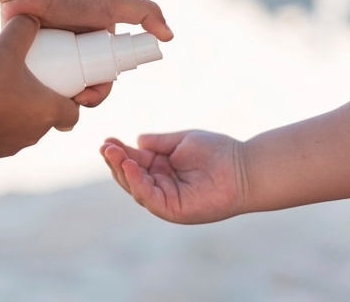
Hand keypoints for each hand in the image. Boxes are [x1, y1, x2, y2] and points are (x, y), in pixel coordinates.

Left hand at [0, 0, 172, 106]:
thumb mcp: (114, 3)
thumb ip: (146, 12)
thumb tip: (169, 37)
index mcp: (98, 47)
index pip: (103, 80)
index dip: (98, 94)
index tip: (86, 97)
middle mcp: (76, 54)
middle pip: (80, 89)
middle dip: (76, 103)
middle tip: (66, 101)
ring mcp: (52, 57)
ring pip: (56, 91)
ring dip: (55, 104)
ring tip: (48, 102)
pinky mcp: (29, 59)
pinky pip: (33, 84)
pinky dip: (33, 94)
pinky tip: (31, 100)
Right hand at [0, 15, 79, 159]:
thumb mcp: (5, 48)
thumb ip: (22, 28)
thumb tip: (30, 17)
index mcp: (48, 112)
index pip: (73, 112)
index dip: (69, 99)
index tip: (57, 85)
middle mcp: (35, 134)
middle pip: (47, 119)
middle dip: (39, 102)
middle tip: (23, 81)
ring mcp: (12, 146)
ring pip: (22, 129)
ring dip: (17, 115)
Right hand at [100, 131, 247, 223]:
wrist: (244, 167)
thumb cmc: (218, 152)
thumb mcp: (182, 141)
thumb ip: (158, 143)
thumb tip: (136, 140)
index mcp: (162, 168)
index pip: (134, 161)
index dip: (119, 152)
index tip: (107, 140)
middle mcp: (161, 185)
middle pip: (130, 176)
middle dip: (116, 161)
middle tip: (105, 146)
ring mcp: (166, 199)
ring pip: (136, 188)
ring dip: (122, 171)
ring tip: (113, 153)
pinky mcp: (174, 210)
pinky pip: (150, 198)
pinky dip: (137, 183)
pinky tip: (131, 166)